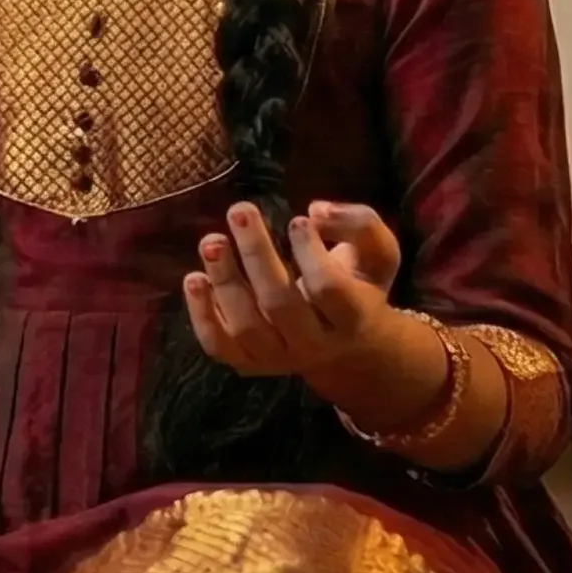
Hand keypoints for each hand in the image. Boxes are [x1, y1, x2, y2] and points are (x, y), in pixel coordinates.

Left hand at [183, 200, 404, 388]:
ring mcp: (279, 358)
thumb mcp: (377, 254)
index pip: (328, 287)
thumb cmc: (358, 287)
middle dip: (257, 254)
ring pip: (246, 327)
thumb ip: (359, 223)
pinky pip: (219, 347)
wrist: (347, 347)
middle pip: (280, 304)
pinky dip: (202, 315)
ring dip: (224, 281)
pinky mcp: (250, 362)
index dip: (309, 252)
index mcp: (352, 318)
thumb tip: (315, 210)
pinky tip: (194, 278)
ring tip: (212, 241)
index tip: (296, 219)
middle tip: (240, 210)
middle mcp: (315, 345)